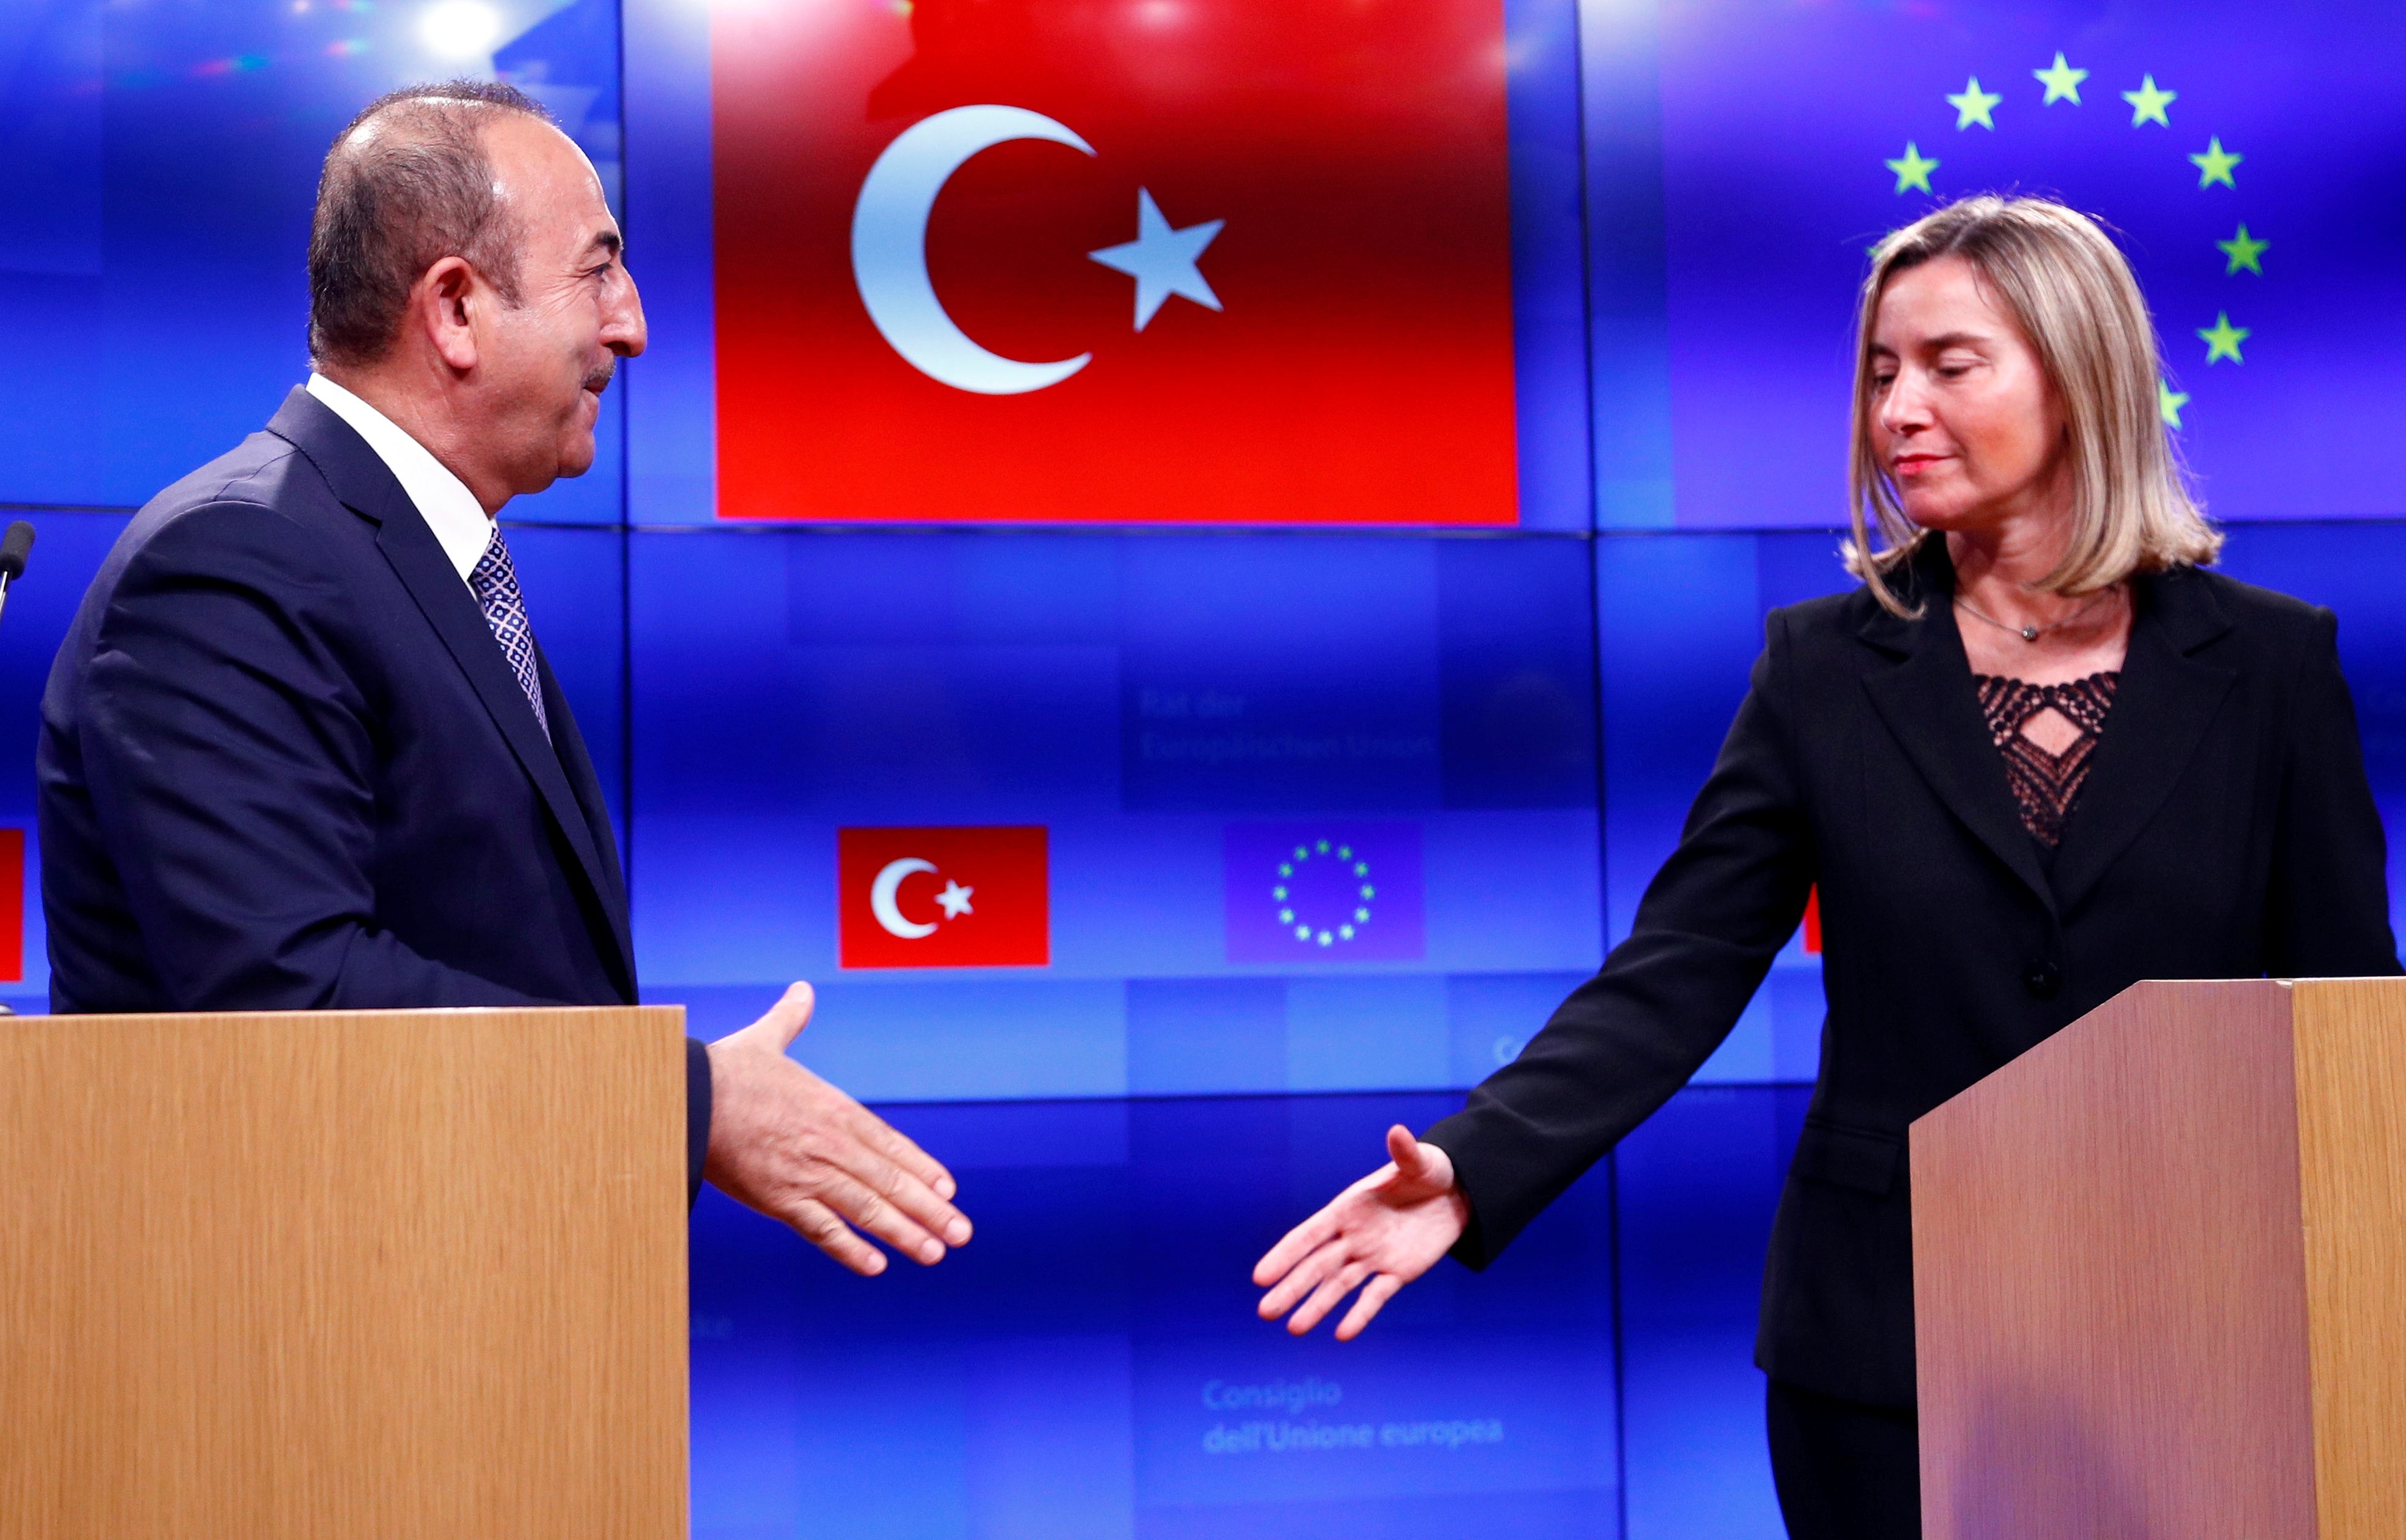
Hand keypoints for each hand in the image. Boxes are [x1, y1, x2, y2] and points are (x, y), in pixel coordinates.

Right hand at [703, 982, 972, 1274]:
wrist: (689, 1096)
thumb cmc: (726, 1070)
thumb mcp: (767, 1039)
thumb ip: (791, 1019)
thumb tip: (801, 991)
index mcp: (834, 1110)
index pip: (891, 1144)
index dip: (922, 1169)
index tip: (948, 1190)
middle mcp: (831, 1144)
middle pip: (890, 1181)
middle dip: (929, 1209)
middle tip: (961, 1232)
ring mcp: (808, 1174)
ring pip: (867, 1208)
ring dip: (903, 1232)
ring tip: (934, 1253)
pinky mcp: (779, 1199)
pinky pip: (822, 1229)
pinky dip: (849, 1249)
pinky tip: (875, 1266)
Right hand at [1252, 1125, 1468, 1339]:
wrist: (1458, 1194)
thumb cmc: (1431, 1171)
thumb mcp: (1421, 1162)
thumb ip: (1406, 1153)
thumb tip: (1398, 1132)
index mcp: (1349, 1208)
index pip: (1310, 1234)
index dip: (1285, 1255)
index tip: (1261, 1276)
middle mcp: (1354, 1236)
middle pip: (1316, 1266)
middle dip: (1292, 1288)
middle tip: (1265, 1312)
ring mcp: (1374, 1257)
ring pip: (1339, 1286)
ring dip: (1317, 1306)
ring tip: (1294, 1329)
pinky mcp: (1398, 1273)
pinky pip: (1375, 1297)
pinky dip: (1360, 1315)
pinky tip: (1342, 1334)